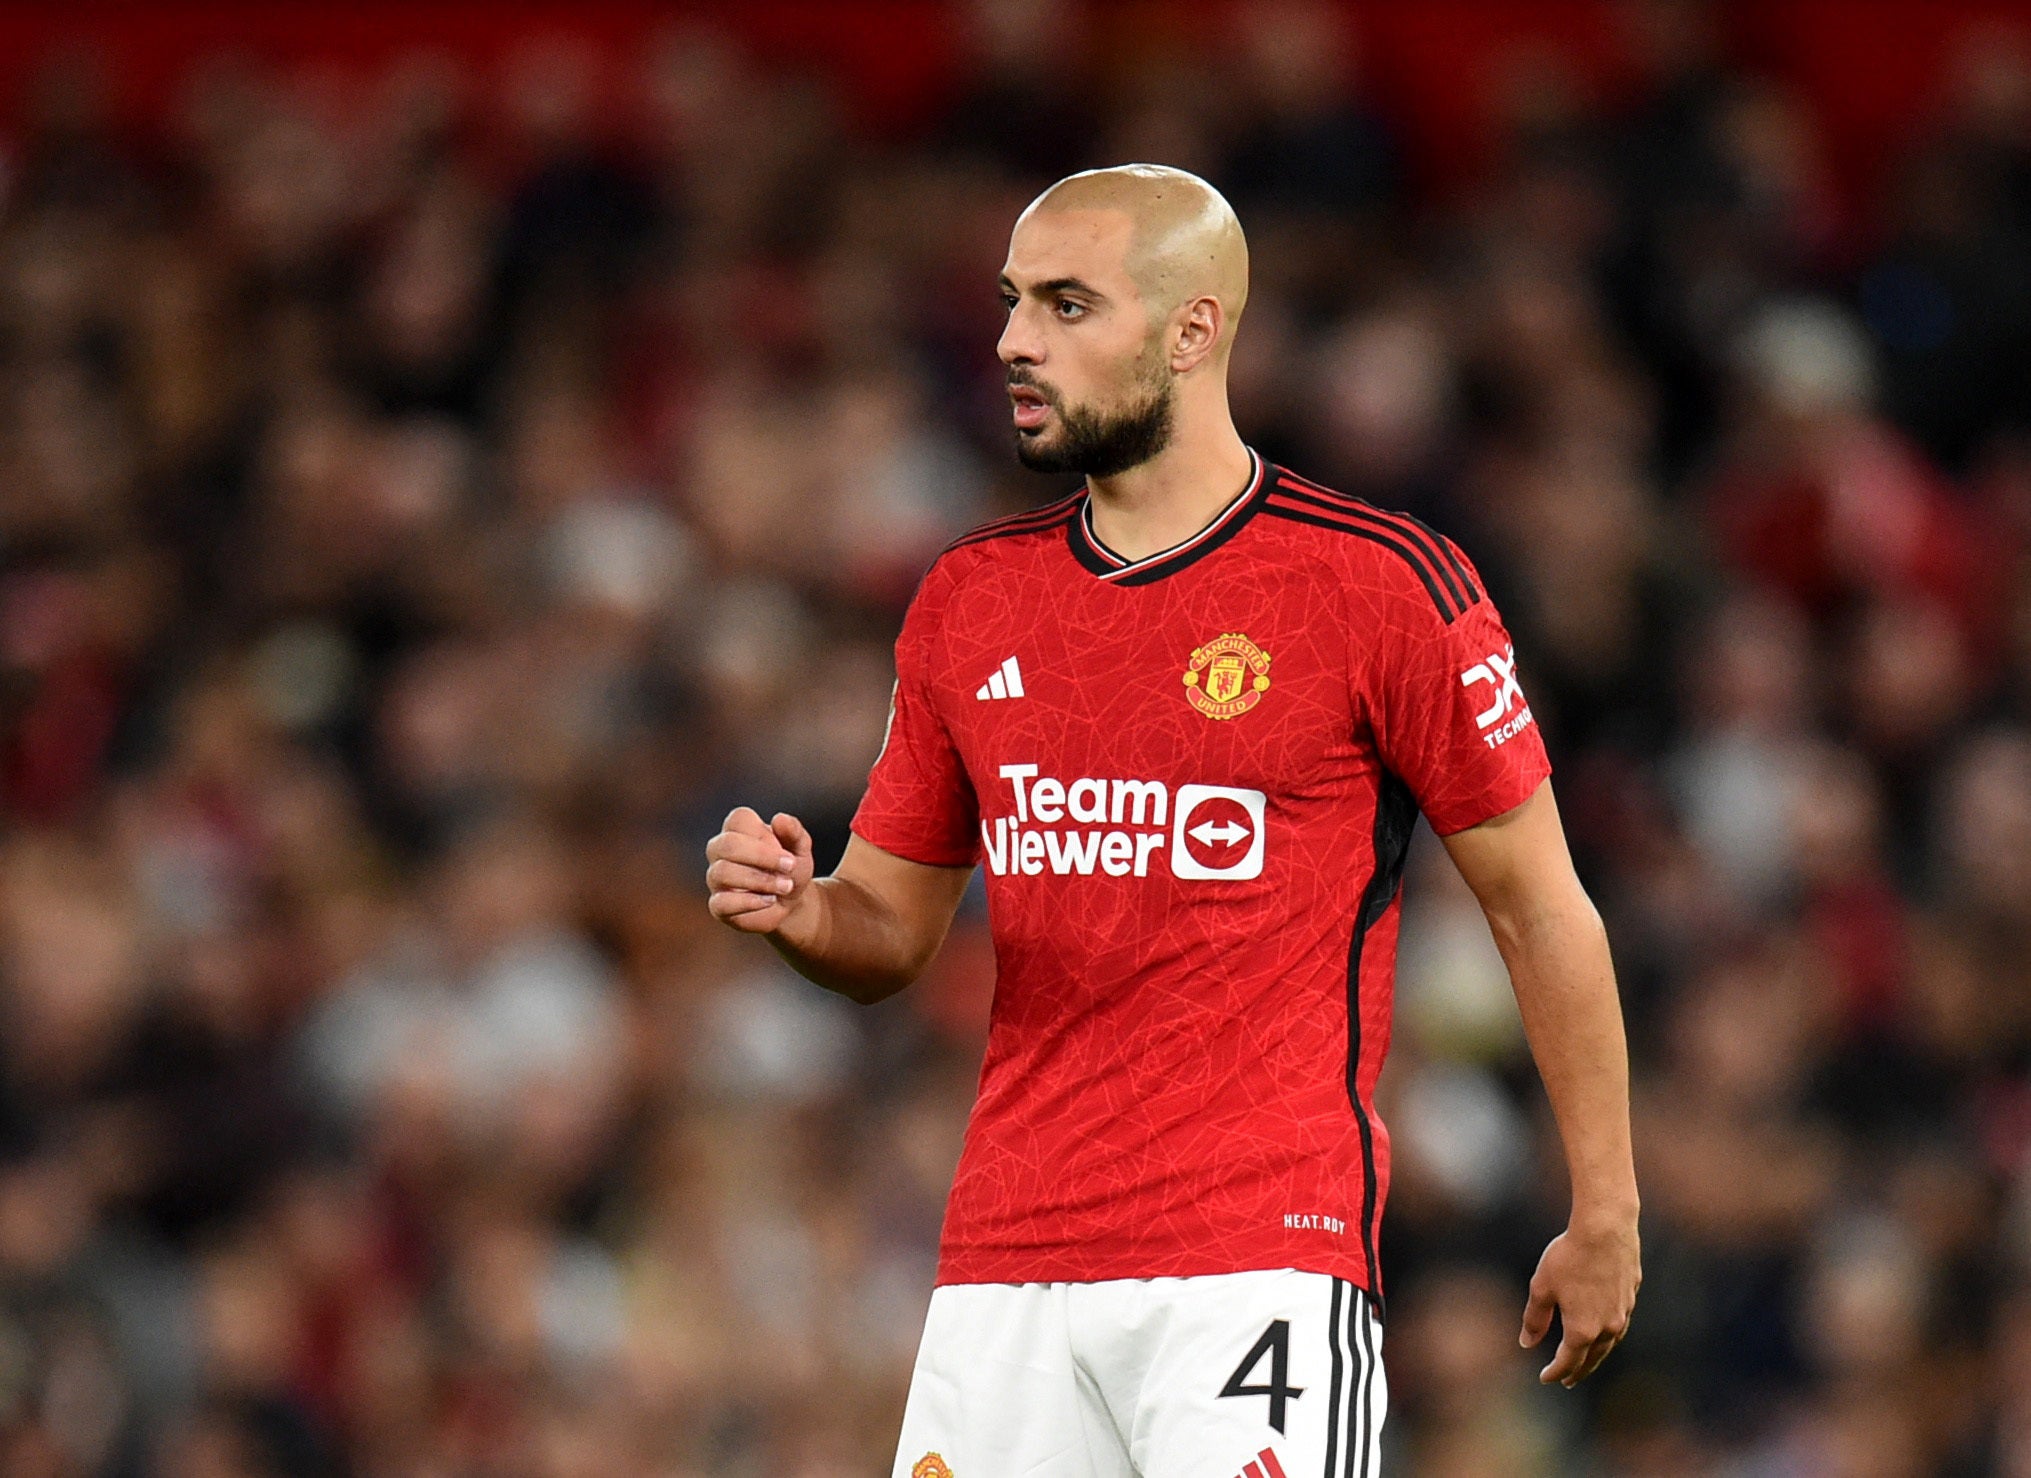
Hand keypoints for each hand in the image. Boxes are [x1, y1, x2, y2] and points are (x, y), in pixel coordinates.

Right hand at [705, 808, 816, 934]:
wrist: (790, 903)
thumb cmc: (789, 868)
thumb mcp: (800, 848)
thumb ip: (793, 831)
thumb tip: (780, 819)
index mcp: (738, 829)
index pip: (738, 819)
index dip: (764, 836)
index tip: (789, 854)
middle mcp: (720, 850)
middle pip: (727, 844)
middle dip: (762, 856)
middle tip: (790, 867)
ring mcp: (716, 878)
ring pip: (723, 872)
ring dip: (759, 880)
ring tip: (786, 886)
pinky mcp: (717, 905)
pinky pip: (721, 902)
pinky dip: (749, 902)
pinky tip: (770, 900)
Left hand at [1519, 1212, 1640, 1387]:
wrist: (1605, 1228)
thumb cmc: (1569, 1256)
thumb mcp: (1542, 1287)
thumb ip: (1534, 1319)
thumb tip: (1527, 1343)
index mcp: (1582, 1330)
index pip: (1568, 1361)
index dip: (1555, 1372)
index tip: (1545, 1378)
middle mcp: (1607, 1327)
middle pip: (1593, 1359)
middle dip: (1578, 1371)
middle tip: (1568, 1380)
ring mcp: (1623, 1312)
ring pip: (1610, 1343)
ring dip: (1596, 1355)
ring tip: (1587, 1359)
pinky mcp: (1631, 1295)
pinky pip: (1619, 1323)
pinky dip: (1609, 1334)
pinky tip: (1604, 1329)